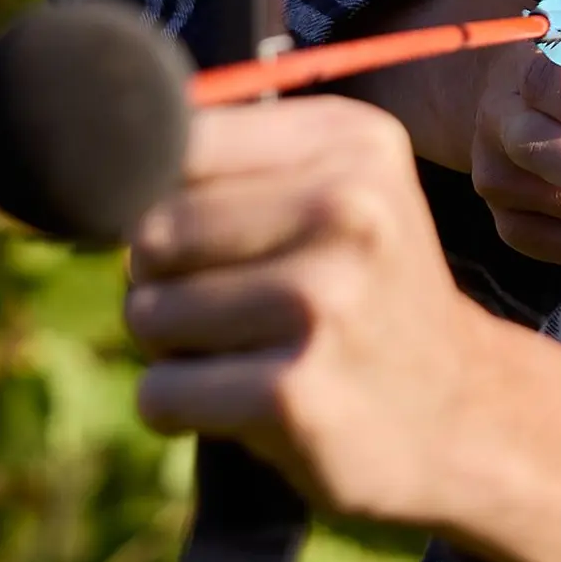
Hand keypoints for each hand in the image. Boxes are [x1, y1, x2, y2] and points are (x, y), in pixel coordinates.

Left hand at [126, 97, 560, 561]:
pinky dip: (178, 409)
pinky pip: (160, 392)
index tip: (192, 235)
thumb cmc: (366, 299)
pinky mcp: (293, 392)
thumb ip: (236, 165)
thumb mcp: (340, 197)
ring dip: (172, 348)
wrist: (464, 419)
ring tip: (249, 355)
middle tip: (232, 309)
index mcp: (352, 144)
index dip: (157, 195)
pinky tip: (245, 405)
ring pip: (145, 313)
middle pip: (150, 232)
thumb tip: (96, 165)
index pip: (180, 142)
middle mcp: (346, 210)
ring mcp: (321, 302)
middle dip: (162, 279)